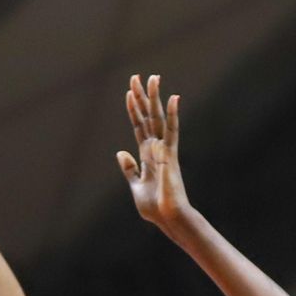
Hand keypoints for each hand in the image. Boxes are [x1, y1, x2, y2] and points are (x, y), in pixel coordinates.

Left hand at [117, 73, 190, 228]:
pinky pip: (172, 131)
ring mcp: (164, 149)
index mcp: (147, 155)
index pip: (139, 126)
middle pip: (148, 117)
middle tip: (138, 76)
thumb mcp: (135, 186)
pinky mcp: (171, 155)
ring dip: (155, 98)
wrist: (168, 218)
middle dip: (143, 97)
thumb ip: (129, 169)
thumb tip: (121, 152)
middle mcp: (156, 148)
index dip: (134, 109)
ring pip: (158, 118)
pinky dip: (172, 114)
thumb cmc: (154, 207)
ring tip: (152, 78)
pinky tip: (173, 98)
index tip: (130, 92)